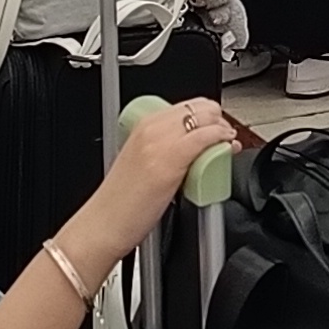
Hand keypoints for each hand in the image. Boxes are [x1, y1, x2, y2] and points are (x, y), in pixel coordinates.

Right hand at [75, 95, 246, 262]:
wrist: (103, 224)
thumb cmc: (121, 202)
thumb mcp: (141, 162)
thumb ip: (164, 149)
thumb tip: (192, 147)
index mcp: (143, 124)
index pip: (188, 105)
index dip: (209, 114)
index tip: (217, 129)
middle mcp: (151, 128)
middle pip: (201, 107)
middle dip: (219, 120)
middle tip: (224, 139)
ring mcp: (160, 142)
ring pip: (206, 118)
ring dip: (223, 130)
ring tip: (225, 147)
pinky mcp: (170, 160)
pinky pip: (206, 138)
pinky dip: (221, 139)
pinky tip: (225, 150)